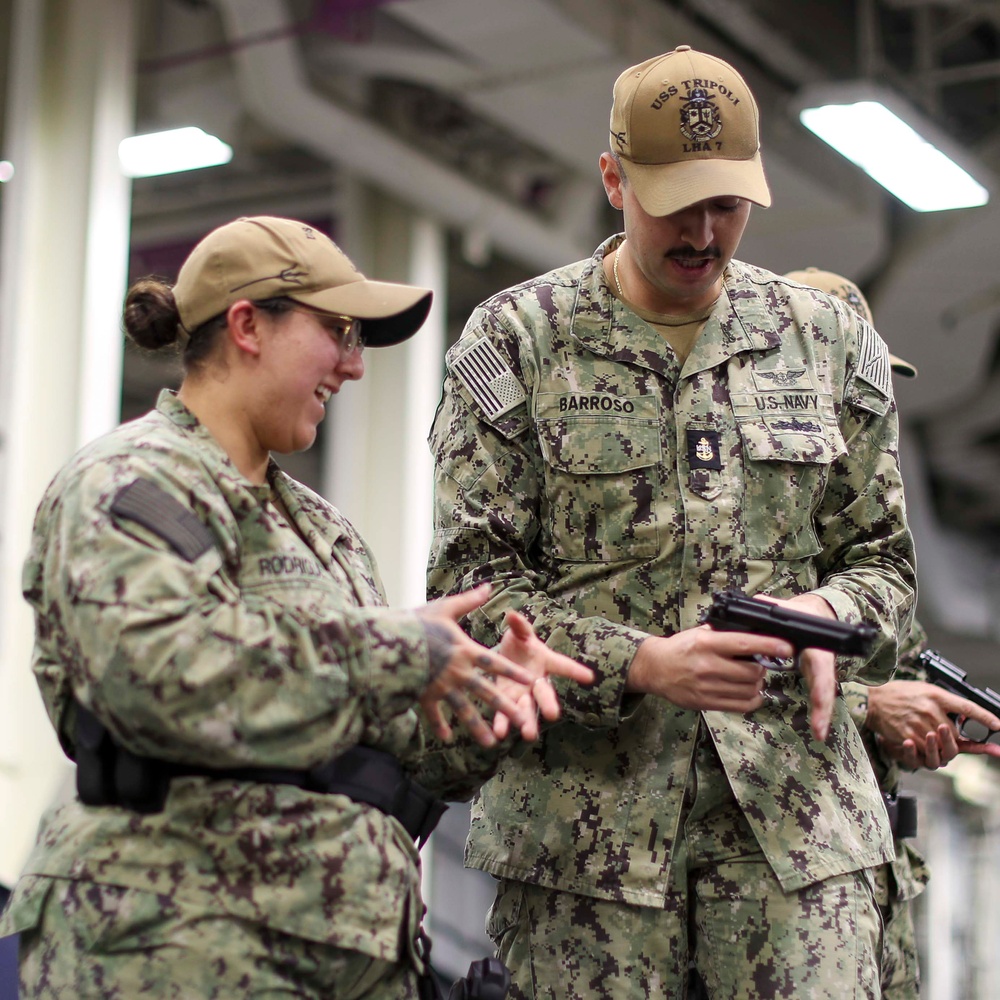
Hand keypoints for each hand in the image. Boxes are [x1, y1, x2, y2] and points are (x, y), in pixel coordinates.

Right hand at [416, 584, 536, 746]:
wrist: (388, 640)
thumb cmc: (417, 622)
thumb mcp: (445, 608)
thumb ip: (468, 601)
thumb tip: (488, 587)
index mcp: (465, 650)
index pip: (495, 663)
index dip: (513, 672)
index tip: (532, 682)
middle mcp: (457, 672)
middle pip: (486, 692)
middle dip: (505, 707)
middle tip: (522, 721)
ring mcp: (441, 686)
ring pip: (464, 710)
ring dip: (478, 727)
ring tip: (491, 743)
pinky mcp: (424, 694)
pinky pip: (434, 714)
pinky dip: (440, 726)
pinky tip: (448, 738)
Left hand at [489, 610, 594, 740]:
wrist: (504, 656)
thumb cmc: (518, 643)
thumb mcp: (519, 633)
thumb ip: (518, 627)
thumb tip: (513, 615)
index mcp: (545, 660)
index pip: (562, 665)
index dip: (575, 671)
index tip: (590, 678)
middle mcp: (537, 680)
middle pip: (545, 693)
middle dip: (549, 704)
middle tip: (553, 715)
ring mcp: (523, 693)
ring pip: (528, 708)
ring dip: (527, 720)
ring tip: (528, 734)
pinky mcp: (506, 700)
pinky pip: (505, 714)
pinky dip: (502, 724)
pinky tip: (499, 734)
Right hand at [626, 626, 793, 713]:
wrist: (655, 669)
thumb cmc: (681, 648)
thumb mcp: (700, 633)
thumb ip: (725, 634)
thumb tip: (756, 633)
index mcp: (706, 643)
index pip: (744, 644)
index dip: (769, 646)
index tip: (786, 647)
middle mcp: (707, 665)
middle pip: (751, 672)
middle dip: (763, 667)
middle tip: (761, 663)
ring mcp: (707, 687)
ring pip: (749, 689)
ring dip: (757, 683)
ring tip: (751, 676)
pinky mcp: (706, 703)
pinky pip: (741, 705)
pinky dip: (752, 699)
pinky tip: (748, 691)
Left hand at [751, 592, 838, 741]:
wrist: (816, 614)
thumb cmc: (797, 613)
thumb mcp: (784, 607)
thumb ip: (770, 607)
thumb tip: (755, 606)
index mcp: (815, 643)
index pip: (819, 664)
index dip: (820, 683)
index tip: (820, 701)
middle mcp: (821, 659)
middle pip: (825, 685)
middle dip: (824, 708)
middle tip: (820, 729)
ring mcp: (821, 670)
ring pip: (824, 694)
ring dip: (823, 715)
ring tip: (820, 734)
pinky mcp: (816, 677)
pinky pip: (818, 696)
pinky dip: (819, 713)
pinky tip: (818, 731)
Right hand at [867, 680, 999, 768]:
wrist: (871, 699)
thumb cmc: (898, 693)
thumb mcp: (923, 689)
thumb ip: (943, 701)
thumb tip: (962, 716)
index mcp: (935, 695)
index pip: (967, 707)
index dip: (985, 717)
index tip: (998, 725)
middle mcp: (930, 709)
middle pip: (954, 732)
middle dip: (952, 738)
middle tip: (945, 736)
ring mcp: (919, 724)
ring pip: (941, 744)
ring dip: (938, 745)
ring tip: (930, 739)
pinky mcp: (908, 735)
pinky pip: (925, 749)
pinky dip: (924, 749)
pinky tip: (918, 742)